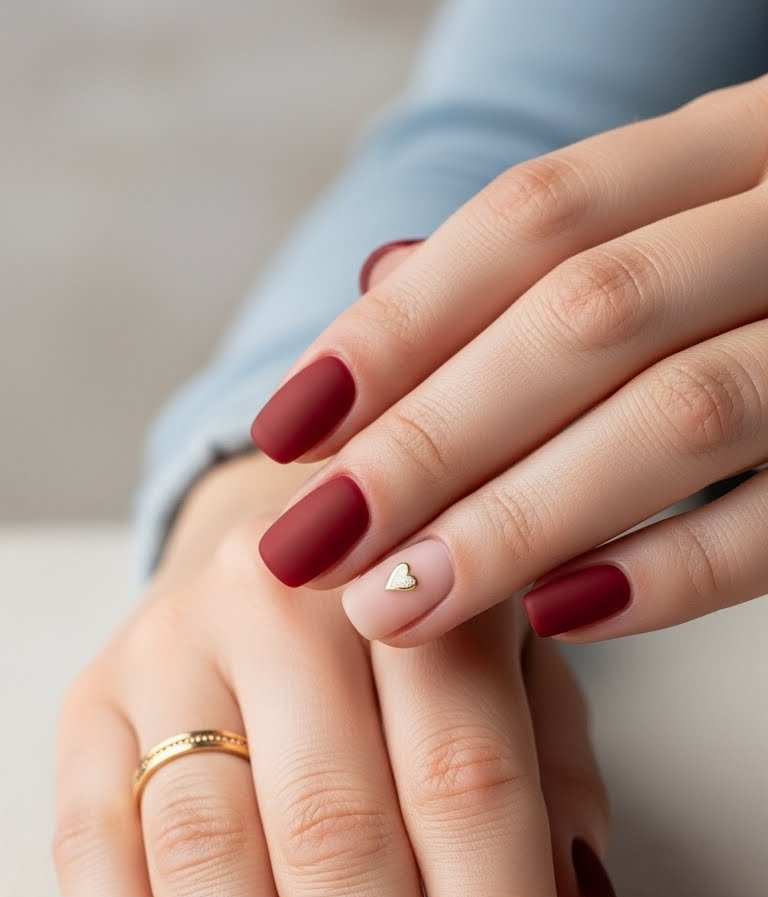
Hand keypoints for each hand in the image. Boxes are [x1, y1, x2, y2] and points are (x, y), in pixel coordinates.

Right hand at [53, 456, 618, 896]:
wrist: (286, 514)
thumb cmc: (420, 621)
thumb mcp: (520, 670)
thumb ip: (553, 791)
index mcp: (421, 593)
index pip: (466, 790)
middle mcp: (286, 609)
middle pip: (333, 842)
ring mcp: (171, 655)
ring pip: (206, 859)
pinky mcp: (90, 707)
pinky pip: (90, 845)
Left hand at [250, 74, 767, 645]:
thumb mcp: (690, 221)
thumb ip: (558, 256)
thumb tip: (376, 284)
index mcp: (739, 142)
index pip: (539, 217)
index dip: (402, 324)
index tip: (288, 426)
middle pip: (587, 317)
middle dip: (431, 438)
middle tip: (313, 540)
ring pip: (679, 417)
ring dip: (520, 520)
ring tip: (396, 601)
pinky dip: (668, 572)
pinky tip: (559, 617)